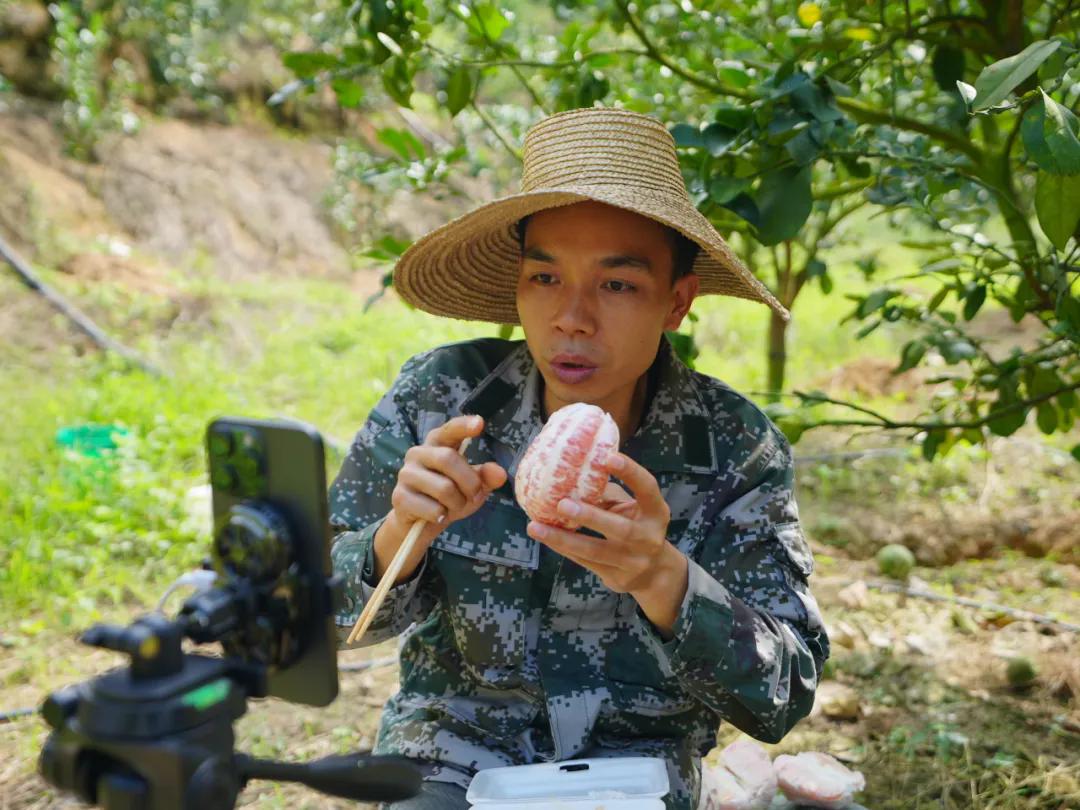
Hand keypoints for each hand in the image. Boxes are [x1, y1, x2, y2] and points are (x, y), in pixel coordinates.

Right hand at [376, 415, 505, 579]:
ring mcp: (406, 474)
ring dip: (457, 503)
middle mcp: (418, 453)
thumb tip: (500, 473)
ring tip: (453, 507)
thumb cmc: (449, 498)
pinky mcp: (399, 497)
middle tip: (474, 496)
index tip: (479, 423)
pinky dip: (442, 516)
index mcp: (437, 445)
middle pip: (449, 458)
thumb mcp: (472, 487)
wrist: (420, 524)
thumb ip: (486, 478)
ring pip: (444, 487)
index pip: (449, 431)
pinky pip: (432, 508)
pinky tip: (437, 516)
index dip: (463, 426)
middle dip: (470, 482)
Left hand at [525, 452, 687, 634]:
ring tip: (535, 527)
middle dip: (591, 517)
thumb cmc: (635, 525)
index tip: (608, 457)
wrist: (653, 572)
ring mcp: (634, 562)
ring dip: (563, 539)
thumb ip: (608, 493)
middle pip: (621, 528)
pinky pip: (586, 562)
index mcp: (656, 512)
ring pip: (596, 551)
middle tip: (562, 504)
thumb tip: (570, 470)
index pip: (648, 488)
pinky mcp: (618, 578)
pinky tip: (544, 537)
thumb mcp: (631, 507)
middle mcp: (649, 537)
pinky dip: (563, 548)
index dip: (630, 472)